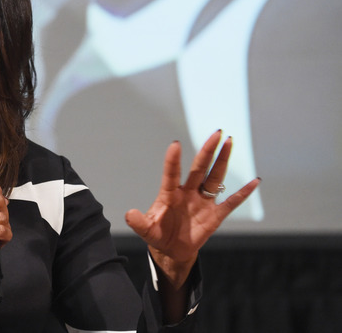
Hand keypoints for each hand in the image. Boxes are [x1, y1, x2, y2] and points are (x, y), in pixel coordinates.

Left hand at [125, 130, 259, 287]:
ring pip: (214, 177)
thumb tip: (129, 215)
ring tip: (230, 142)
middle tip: (216, 133)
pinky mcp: (215, 215)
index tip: (175, 144)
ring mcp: (202, 202)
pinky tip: (254, 181)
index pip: (172, 174)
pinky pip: (231, 202)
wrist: (172, 249)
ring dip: (222, 161)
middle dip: (207, 151)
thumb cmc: (158, 234)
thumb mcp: (147, 230)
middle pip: (199, 168)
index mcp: (169, 194)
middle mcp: (188, 193)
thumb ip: (139, 223)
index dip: (173, 161)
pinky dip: (243, 193)